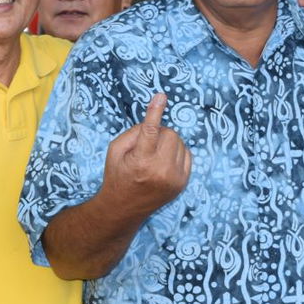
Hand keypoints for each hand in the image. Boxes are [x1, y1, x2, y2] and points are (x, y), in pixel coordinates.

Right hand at [99, 93, 191, 214]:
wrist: (124, 207)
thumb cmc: (117, 175)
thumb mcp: (115, 151)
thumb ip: (134, 133)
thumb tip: (155, 120)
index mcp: (140, 161)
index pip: (149, 130)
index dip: (155, 111)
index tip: (161, 96)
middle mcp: (160, 170)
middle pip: (169, 133)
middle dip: (159, 134)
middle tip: (146, 146)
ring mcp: (174, 178)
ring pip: (180, 142)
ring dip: (168, 143)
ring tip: (153, 157)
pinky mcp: (183, 183)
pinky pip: (187, 154)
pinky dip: (177, 153)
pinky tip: (164, 162)